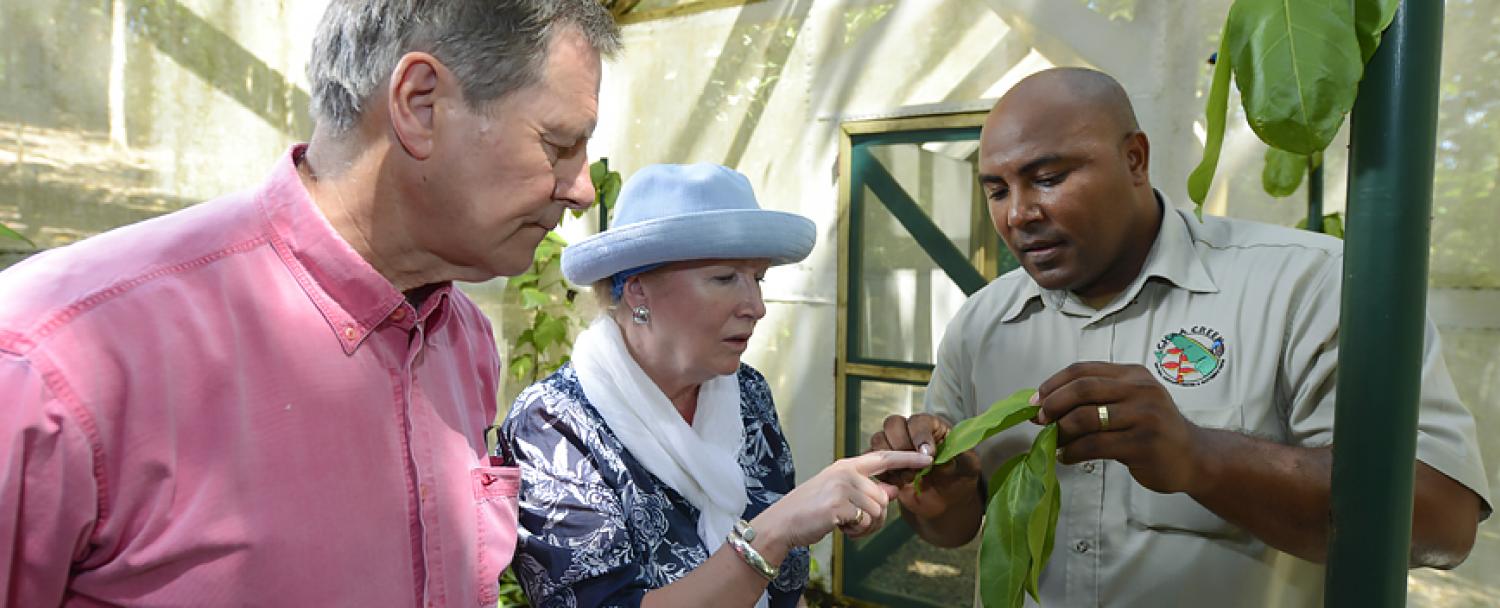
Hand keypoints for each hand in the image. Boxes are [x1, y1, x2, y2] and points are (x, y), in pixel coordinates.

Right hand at [752, 450, 931, 547]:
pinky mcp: (839, 504)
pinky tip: (838, 527)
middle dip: (874, 517)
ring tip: (843, 523)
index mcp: (847, 466)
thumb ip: (866, 490)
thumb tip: (892, 490)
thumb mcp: (840, 494)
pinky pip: (866, 522)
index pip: (884, 457)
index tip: (928, 457)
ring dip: (865, 526)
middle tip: (853, 522)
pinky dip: (855, 531)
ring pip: (878, 511)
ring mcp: (842, 486)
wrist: (783, 523)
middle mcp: (846, 472)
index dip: (908, 458)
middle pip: (884, 497)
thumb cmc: (811, 510)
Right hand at [869, 414, 981, 518]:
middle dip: (901, 446)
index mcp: (932, 426)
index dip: (920, 436)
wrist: (946, 501)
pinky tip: (898, 483)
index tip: (929, 455)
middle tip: (915, 468)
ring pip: (878, 439)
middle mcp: (910, 431)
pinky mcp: (883, 464)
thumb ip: (960, 458)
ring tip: (908, 477)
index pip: (919, 421)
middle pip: (892, 424)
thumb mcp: (968, 468)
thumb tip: (943, 455)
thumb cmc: (959, 479)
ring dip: (890, 460)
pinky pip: (871, 461)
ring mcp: (894, 447)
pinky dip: (882, 472)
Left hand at [1036, 362, 1206, 493]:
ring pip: (1086, 418)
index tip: (1036, 400)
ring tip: (1053, 440)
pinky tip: (1066, 456)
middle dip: (1054, 404)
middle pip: (1082, 389)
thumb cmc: (1153, 430)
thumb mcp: (1131, 403)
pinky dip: (1073, 452)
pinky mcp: (1143, 444)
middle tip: (1040, 419)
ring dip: (1061, 430)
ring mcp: (1144, 417)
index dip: (1054, 383)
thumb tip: (1045, 405)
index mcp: (1132, 375)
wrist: (1193, 457)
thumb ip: (1096, 399)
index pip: (1083, 370)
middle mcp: (1140, 390)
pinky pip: (1095, 445)